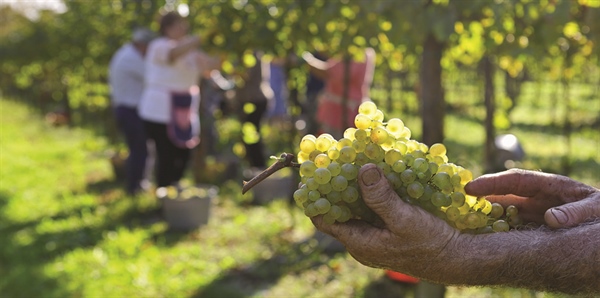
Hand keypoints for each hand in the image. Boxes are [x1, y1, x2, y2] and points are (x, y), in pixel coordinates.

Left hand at [312, 164, 460, 276]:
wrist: (458, 258)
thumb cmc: (429, 244)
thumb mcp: (404, 219)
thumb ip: (381, 197)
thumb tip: (362, 169)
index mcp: (359, 242)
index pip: (323, 218)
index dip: (314, 195)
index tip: (311, 171)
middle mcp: (363, 238)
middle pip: (339, 208)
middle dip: (335, 183)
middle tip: (333, 156)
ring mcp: (376, 233)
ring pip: (357, 205)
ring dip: (355, 183)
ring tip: (353, 156)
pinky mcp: (389, 226)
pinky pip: (373, 205)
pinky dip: (372, 188)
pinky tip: (378, 170)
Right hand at [465, 168, 599, 227]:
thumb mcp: (594, 209)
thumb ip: (575, 212)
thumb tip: (550, 219)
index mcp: (550, 185)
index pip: (514, 180)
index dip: (490, 183)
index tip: (470, 188)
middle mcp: (540, 196)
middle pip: (505, 194)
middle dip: (482, 197)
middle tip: (457, 203)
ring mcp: (538, 210)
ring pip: (506, 210)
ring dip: (488, 214)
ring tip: (465, 219)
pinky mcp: (538, 225)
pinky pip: (515, 224)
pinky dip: (500, 228)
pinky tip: (486, 235)